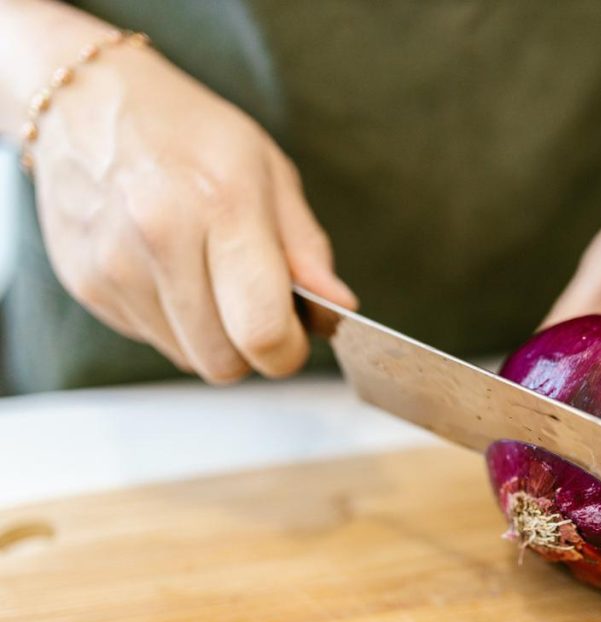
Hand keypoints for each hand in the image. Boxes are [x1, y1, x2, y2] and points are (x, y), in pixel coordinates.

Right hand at [32, 43, 356, 381]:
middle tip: (255, 305)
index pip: (261, 331)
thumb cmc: (190, 134)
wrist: (85, 100)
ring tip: (207, 275)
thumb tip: (337, 307)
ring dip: (210, 336)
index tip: (295, 334)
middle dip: (251, 349)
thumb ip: (307, 249)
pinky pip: (151, 338)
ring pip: (187, 357)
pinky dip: (171, 321)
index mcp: (221, 205)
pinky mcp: (84, 284)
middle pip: (223, 362)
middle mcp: (159, 238)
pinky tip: (168, 270)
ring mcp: (113, 265)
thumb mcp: (269, 172)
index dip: (288, 351)